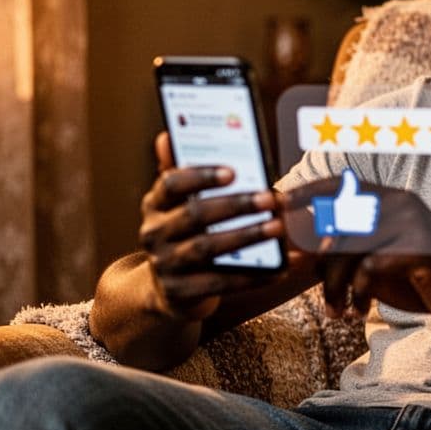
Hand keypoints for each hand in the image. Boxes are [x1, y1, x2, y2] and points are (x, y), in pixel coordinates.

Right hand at [137, 132, 292, 319]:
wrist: (168, 291)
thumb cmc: (186, 235)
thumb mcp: (180, 206)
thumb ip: (182, 173)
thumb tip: (168, 136)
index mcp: (155, 204)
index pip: (171, 183)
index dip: (201, 176)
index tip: (233, 172)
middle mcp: (153, 233)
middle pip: (194, 215)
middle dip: (235, 205)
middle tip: (269, 199)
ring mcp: (164, 265)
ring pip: (206, 248)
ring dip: (245, 236)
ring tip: (277, 227)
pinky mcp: (178, 293)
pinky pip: (218, 283)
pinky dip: (250, 277)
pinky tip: (277, 269)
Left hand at [284, 178, 430, 326]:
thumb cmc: (423, 280)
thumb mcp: (378, 262)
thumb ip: (345, 252)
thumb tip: (297, 251)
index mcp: (389, 198)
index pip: (338, 185)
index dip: (303, 193)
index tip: (274, 206)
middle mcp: (399, 202)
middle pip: (336, 221)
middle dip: (313, 256)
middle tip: (303, 283)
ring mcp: (411, 222)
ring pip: (349, 249)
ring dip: (334, 287)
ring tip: (335, 312)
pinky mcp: (419, 248)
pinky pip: (370, 268)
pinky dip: (358, 295)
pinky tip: (359, 312)